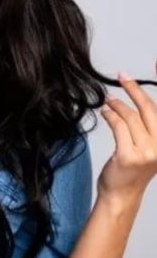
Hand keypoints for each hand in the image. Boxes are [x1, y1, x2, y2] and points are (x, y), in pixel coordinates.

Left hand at [98, 64, 156, 207]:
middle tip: (122, 76)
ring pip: (131, 116)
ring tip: (109, 101)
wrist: (122, 194)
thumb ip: (146, 125)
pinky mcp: (130, 155)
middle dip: (135, 90)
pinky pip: (119, 126)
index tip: (156, 63)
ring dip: (118, 105)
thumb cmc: (132, 169)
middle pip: (150, 109)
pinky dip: (110, 115)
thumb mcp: (147, 146)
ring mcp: (149, 152)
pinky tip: (106, 112)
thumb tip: (138, 101)